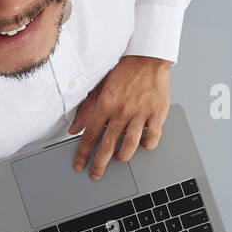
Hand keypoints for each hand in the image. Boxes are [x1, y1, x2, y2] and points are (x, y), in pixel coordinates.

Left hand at [69, 55, 171, 178]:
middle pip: (108, 144)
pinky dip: (147, 145)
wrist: (148, 58)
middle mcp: (123, 110)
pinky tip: (143, 145)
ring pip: (130, 144)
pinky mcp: (157, 114)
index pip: (90, 134)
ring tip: (119, 158)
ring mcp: (141, 113)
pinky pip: (153, 137)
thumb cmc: (125, 71)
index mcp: (106, 104)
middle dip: (99, 163)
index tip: (79, 164)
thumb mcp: (99, 87)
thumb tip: (74, 128)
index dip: (83, 153)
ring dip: (123, 156)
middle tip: (95, 174)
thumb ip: (86, 109)